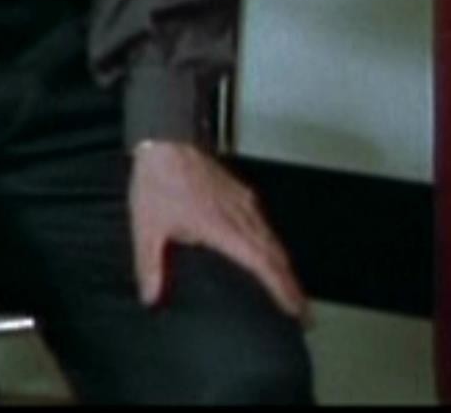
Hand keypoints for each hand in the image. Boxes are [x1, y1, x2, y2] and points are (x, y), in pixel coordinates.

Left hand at [129, 141, 309, 322]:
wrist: (166, 138)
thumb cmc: (158, 179)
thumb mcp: (147, 225)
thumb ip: (150, 264)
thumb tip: (150, 296)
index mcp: (223, 228)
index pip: (263, 264)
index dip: (282, 289)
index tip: (296, 309)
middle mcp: (241, 216)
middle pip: (277, 256)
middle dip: (292, 287)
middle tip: (303, 313)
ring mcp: (244, 202)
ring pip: (274, 240)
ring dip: (285, 267)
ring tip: (292, 290)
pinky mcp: (240, 193)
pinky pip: (265, 224)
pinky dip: (274, 246)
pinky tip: (270, 253)